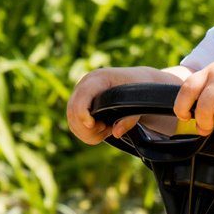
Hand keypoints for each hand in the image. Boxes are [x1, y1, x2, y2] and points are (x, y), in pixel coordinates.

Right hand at [67, 65, 188, 144]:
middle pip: (73, 111)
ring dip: (88, 133)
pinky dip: (87, 135)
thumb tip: (117, 133)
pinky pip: (75, 127)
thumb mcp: (140, 100)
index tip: (92, 124)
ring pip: (72, 122)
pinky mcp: (78, 107)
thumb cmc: (137, 87)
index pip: (83, 95)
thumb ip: (130, 118)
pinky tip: (102, 131)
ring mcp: (78, 97)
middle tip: (107, 129)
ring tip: (107, 129)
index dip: (82, 112)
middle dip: (88, 128)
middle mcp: (84, 86)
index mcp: (98, 79)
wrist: (134, 81)